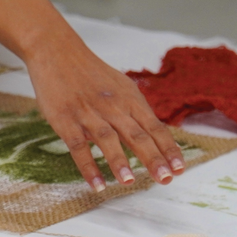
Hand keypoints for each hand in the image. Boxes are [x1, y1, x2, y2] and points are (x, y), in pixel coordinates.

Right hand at [0, 0, 184, 189]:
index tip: (179, 169)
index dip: (168, 149)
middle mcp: (113, 107)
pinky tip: (97, 184)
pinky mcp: (66, 120)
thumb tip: (157, 137)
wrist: (57, 52)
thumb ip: (136, 112)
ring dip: (119, 161)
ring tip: (130, 182)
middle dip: (153, 158)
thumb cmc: (91, 74)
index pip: (155, 127)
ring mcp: (88, 114)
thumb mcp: (121, 87)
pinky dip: (88, 166)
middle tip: (164, 179)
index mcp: (130, 99)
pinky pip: (78, 146)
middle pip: (137, 134)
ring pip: (108, 139)